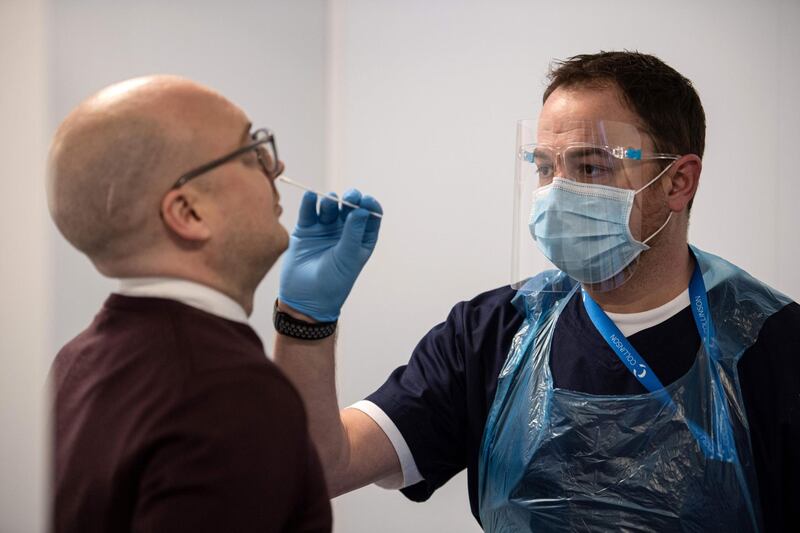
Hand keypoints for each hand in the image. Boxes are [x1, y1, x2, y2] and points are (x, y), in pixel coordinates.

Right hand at [278, 189, 381, 321]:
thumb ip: (353, 233)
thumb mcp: (348, 258)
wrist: (306, 298)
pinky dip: (309, 202)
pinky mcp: (306, 231)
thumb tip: (362, 210)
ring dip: (330, 201)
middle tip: (349, 197)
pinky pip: (308, 212)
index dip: (369, 206)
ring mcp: (324, 230)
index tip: (366, 201)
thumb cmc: (333, 282)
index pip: (369, 216)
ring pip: (330, 207)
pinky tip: (311, 196)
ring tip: (329, 203)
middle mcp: (344, 232)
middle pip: (350, 208)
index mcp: (361, 239)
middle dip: (351, 199)